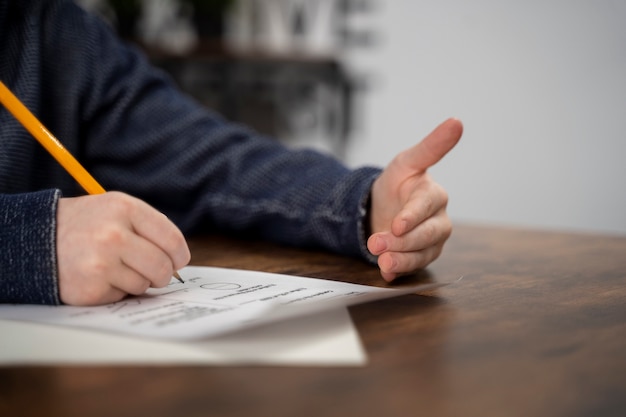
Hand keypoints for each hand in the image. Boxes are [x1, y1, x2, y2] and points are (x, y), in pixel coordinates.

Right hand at [56, 191, 190, 304]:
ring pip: (143, 285)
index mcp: (125, 209)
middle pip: (163, 267)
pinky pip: (122, 297)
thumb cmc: (88, 225)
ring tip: (114, 267)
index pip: (172, 240)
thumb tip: (179, 260)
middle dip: (162, 274)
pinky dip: (115, 291)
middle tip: (154, 272)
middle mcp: (113, 235)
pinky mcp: (90, 288)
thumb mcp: (117, 210)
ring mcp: (100, 263)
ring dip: (136, 282)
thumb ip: (150, 229)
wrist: (38, 237)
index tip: (178, 261)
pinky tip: (99, 277)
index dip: (180, 256)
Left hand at [367, 118, 462, 280]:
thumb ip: (430, 146)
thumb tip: (456, 121)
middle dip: (401, 241)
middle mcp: (437, 221)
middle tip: (376, 243)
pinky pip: (412, 267)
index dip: (412, 216)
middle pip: (426, 235)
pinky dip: (398, 270)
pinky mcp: (420, 257)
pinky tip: (385, 271)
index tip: (396, 225)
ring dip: (401, 259)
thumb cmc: (398, 183)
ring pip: (421, 254)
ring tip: (381, 260)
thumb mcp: (407, 162)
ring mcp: (430, 242)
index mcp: (434, 195)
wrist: (381, 206)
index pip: (427, 207)